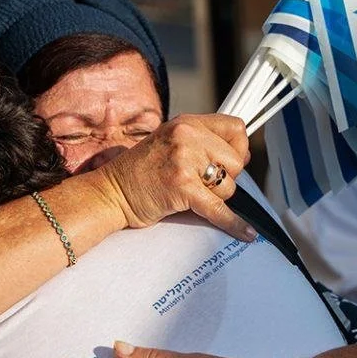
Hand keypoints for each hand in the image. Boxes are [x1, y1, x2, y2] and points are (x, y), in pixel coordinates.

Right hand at [97, 114, 256, 241]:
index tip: (231, 163)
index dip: (239, 149)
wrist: (111, 192)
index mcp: (186, 123)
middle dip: (226, 179)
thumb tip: (242, 157)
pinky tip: (246, 233)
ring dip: (215, 198)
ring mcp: (184, 160)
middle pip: (235, 162)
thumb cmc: (139, 173)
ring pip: (228, 186)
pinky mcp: (182, 186)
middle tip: (203, 185)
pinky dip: (233, 224)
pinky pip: (218, 208)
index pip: (235, 128)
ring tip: (189, 196)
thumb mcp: (170, 143)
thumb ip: (200, 143)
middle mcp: (187, 136)